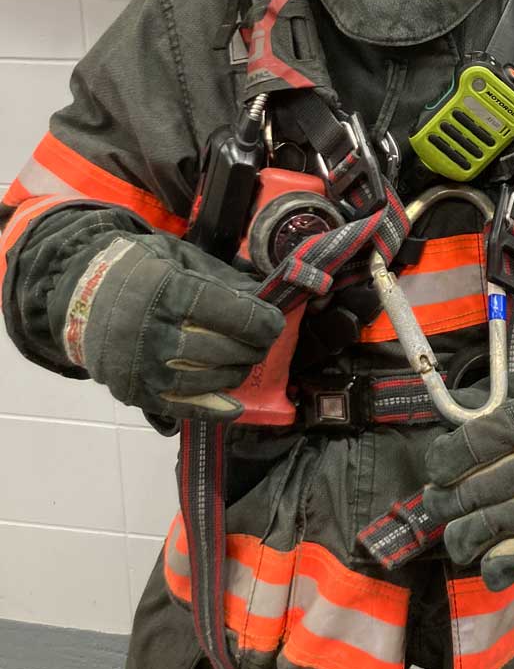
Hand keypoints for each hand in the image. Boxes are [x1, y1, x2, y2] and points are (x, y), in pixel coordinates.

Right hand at [56, 230, 284, 419]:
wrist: (82, 294)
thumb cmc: (141, 270)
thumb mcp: (180, 258)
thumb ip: (221, 278)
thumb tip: (266, 296)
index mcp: (166, 290)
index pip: (226, 311)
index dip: (259, 320)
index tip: (275, 323)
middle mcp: (151, 331)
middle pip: (220, 350)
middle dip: (252, 348)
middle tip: (263, 343)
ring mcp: (141, 366)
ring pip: (205, 381)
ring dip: (235, 374)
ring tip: (244, 363)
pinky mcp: (134, 392)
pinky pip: (181, 408)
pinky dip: (212, 410)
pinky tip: (234, 406)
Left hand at [424, 364, 513, 589]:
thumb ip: (488, 401)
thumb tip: (444, 420)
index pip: (481, 443)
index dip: (448, 459)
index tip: (435, 469)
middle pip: (488, 487)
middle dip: (450, 501)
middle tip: (435, 504)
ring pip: (507, 522)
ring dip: (470, 535)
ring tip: (453, 537)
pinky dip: (508, 565)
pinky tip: (486, 567)